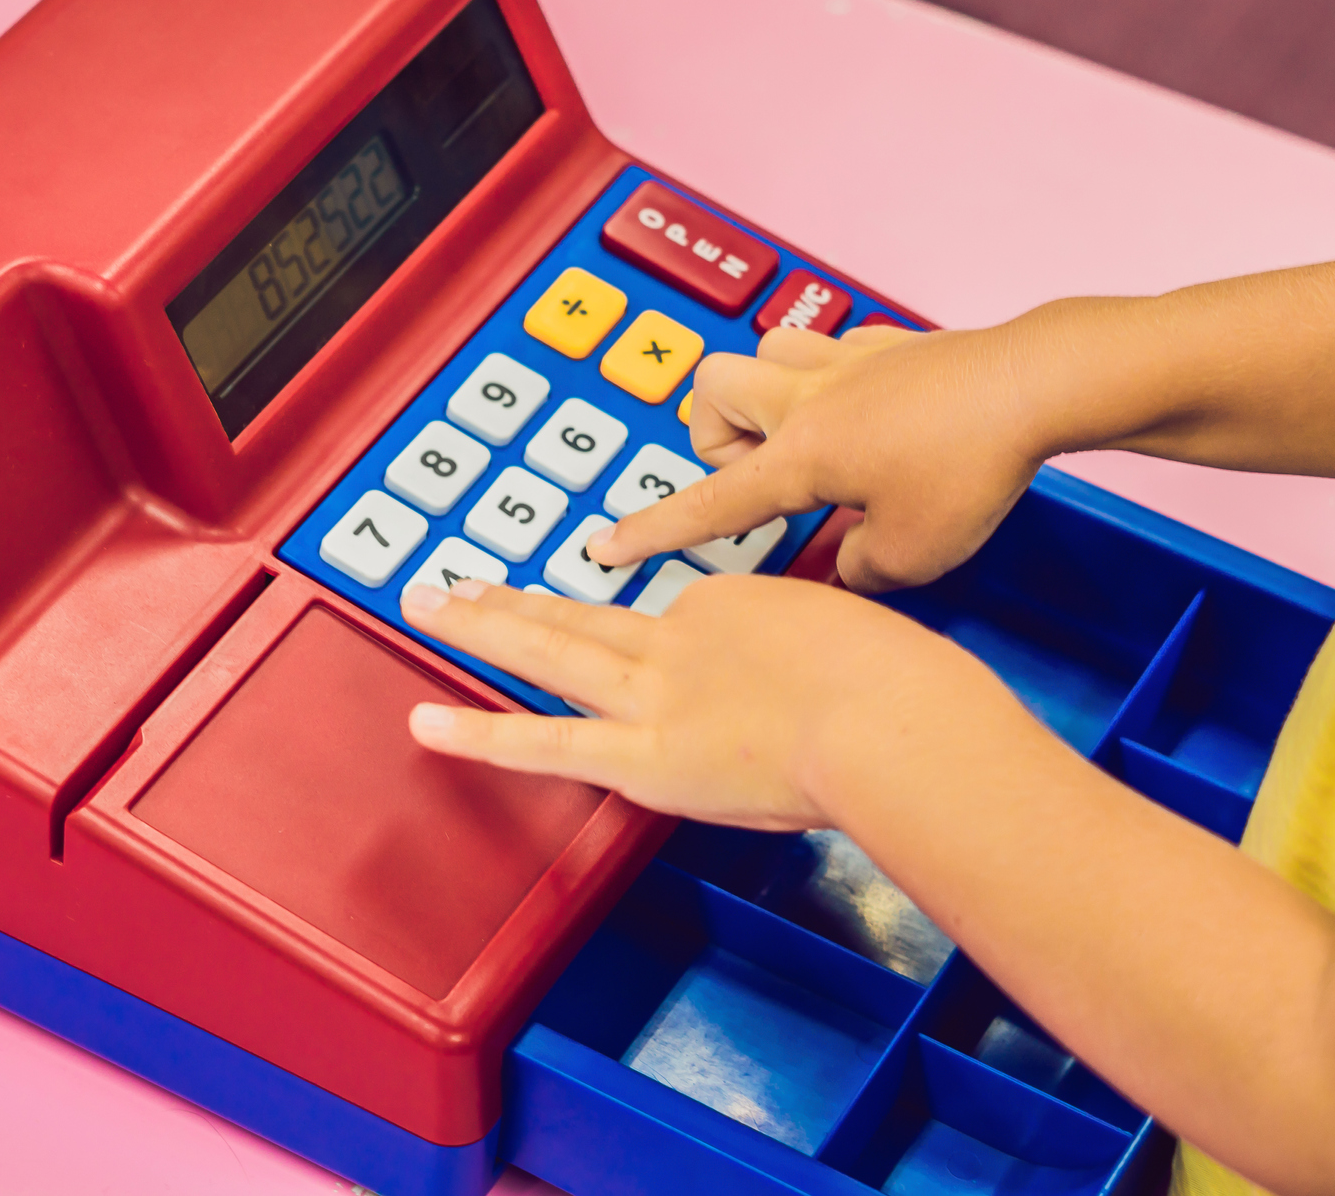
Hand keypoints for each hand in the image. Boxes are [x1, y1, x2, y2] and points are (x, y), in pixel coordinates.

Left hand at [401, 572, 1017, 829]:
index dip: (658, 636)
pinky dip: (481, 736)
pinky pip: (545, 742)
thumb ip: (834, 660)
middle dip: (515, 598)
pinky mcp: (643, 755)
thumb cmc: (908, 694)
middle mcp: (682, 639)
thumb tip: (846, 679)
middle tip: (458, 579)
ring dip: (481, 627)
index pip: (679, 621)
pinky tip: (427, 727)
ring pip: (549, 651)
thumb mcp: (870, 645)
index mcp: (736, 607)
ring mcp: (655, 694)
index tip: (652, 642)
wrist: (895, 721)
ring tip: (426, 606)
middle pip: (582, 615)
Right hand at [589, 322, 1042, 592]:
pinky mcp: (889, 343)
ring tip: (810, 440)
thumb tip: (848, 559)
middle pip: (711, 390)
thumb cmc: (973, 468)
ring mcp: (846, 360)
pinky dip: (835, 384)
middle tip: (761, 474)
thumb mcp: (912, 555)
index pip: (708, 502)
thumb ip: (858, 570)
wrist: (1036, 385)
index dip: (654, 531)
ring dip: (767, 398)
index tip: (608, 546)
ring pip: (763, 355)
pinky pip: (833, 352)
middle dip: (717, 436)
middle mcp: (807, 397)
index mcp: (799, 456)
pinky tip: (877, 415)